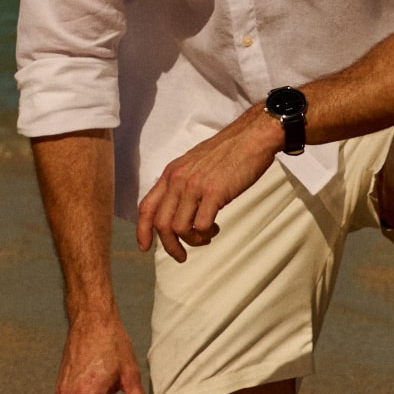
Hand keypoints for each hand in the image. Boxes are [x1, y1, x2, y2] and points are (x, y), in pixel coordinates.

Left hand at [133, 109, 283, 261]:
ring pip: (180, 228)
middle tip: (181, 256)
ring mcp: (195, 186)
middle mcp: (178, 180)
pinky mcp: (214, 192)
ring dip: (193, 240)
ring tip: (205, 236)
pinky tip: (216, 227)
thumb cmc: (227, 152)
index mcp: (171, 173)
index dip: (142, 230)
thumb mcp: (193, 164)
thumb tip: (176, 208)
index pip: (147, 206)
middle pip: (161, 224)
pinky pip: (202, 225)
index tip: (145, 247)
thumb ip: (181, 183)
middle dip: (170, 246)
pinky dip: (207, 234)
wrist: (250, 138)